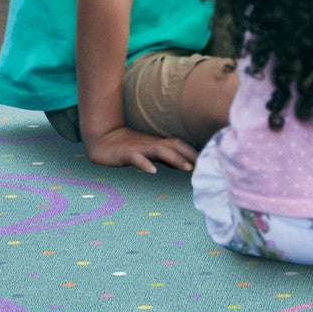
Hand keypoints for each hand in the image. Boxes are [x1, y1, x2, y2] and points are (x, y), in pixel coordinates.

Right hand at [83, 122, 199, 174]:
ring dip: (174, 158)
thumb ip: (166, 158)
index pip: (180, 144)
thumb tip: (183, 165)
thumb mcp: (150, 152)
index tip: (209, 160)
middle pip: (175, 145)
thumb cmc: (128, 147)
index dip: (194, 151)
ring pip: (160, 151)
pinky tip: (152, 171)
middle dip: (190, 154)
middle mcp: (152, 143)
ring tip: (187, 168)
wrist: (103, 140)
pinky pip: (137, 158)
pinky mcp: (127, 154)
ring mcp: (140, 148)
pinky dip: (145, 164)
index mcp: (158, 143)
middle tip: (205, 165)